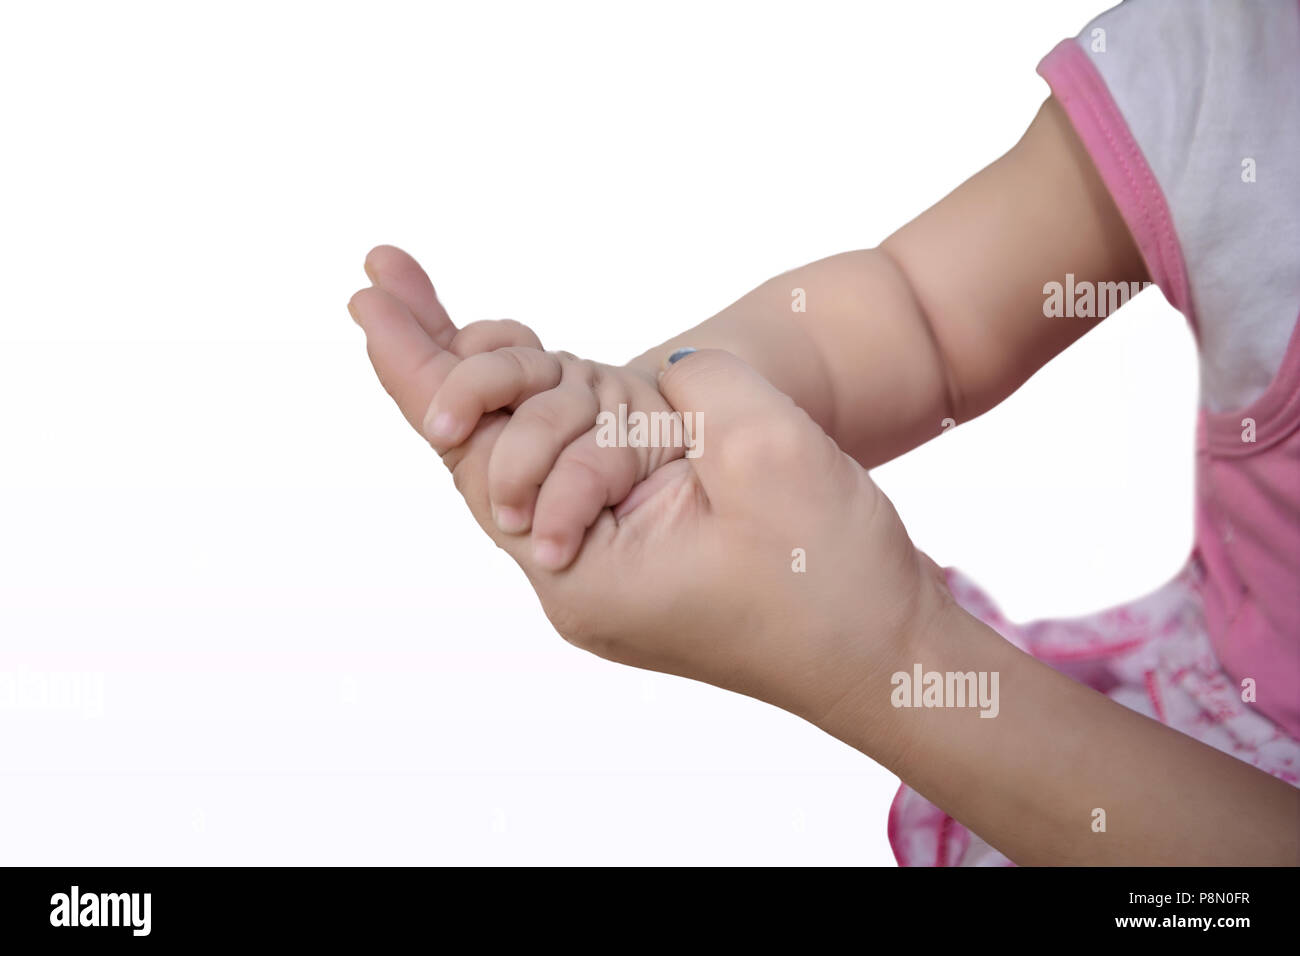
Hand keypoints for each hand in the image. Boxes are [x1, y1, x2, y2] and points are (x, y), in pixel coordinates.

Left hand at [349, 246, 945, 729]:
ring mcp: (606, 570)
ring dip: (491, 386)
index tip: (368, 297)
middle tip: (379, 277)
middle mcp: (576, 578)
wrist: (889, 656)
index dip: (420, 368)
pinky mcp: (641, 553)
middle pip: (479, 458)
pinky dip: (541, 419)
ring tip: (435, 310)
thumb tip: (657, 380)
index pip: (476, 456)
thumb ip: (685, 391)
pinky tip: (520, 378)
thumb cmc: (834, 579)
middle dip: (433, 363)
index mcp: (582, 571)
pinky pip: (568, 475)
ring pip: (522, 463)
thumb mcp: (765, 453)